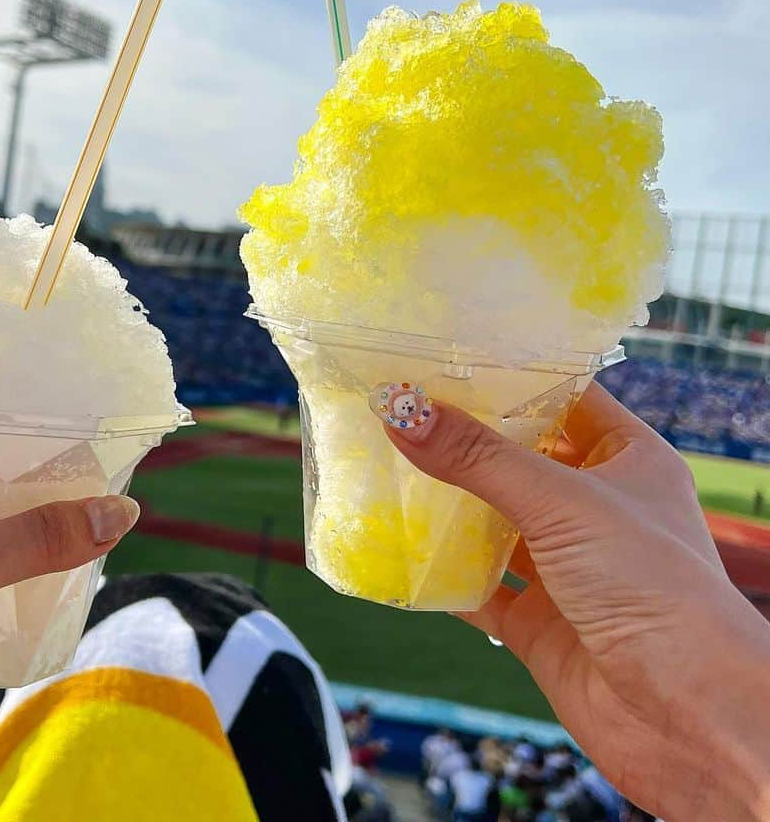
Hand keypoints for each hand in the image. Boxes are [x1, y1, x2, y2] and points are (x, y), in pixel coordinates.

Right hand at [380, 383, 769, 819]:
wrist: (689, 719)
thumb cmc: (652, 587)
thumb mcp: (561, 502)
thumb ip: (477, 458)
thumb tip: (398, 408)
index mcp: (628, 461)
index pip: (564, 398)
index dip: (511, 378)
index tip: (446, 357)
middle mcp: (598, 509)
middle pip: (521, 460)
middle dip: (465, 441)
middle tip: (400, 409)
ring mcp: (567, 567)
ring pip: (496, 523)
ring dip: (448, 506)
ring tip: (387, 468)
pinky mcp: (540, 620)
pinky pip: (480, 587)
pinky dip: (443, 573)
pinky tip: (399, 551)